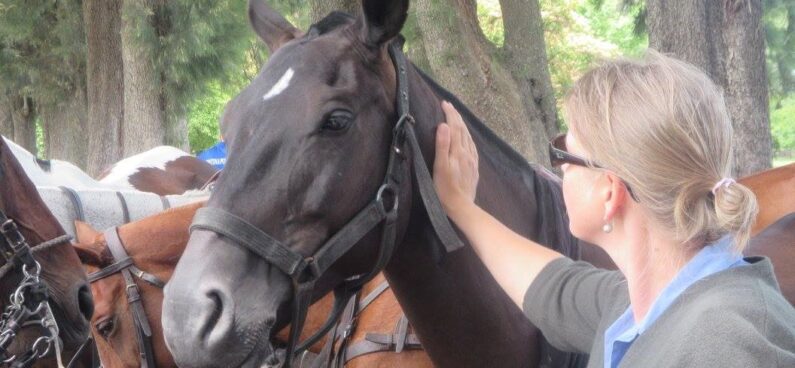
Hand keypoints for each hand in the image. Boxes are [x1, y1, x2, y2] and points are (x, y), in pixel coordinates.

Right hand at [433, 101, 478, 215]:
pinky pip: (472, 147)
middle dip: (456, 116)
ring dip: (462, 125)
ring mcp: (472, 160)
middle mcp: (467, 153)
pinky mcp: (473, 168)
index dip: (450, 114)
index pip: (455, 127)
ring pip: (468, 137)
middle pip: (462, 130)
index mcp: (458, 151)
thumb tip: (444, 125)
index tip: (444, 103)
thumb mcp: (440, 167)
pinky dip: (467, 137)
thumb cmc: (445, 189)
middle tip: (449, 106)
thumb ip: (442, 145)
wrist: (461, 207)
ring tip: (456, 117)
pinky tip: (466, 139)